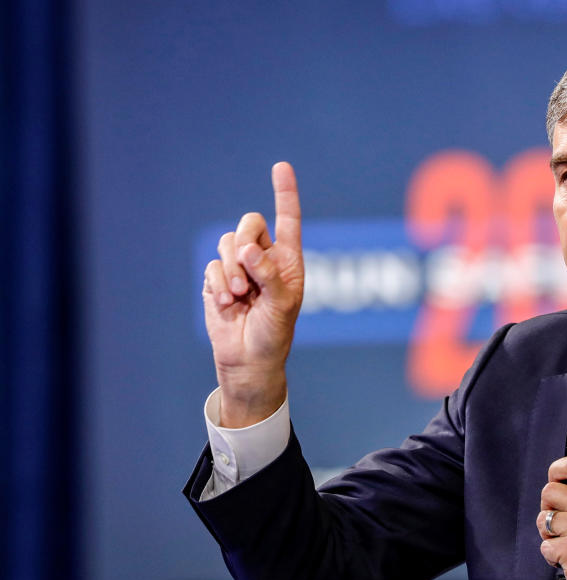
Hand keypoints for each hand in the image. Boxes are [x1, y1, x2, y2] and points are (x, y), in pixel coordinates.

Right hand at [201, 162, 303, 426]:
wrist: (248, 359)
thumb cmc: (274, 333)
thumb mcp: (281, 306)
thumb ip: (269, 276)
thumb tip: (249, 250)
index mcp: (288, 259)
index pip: (287, 219)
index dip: (284, 193)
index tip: (281, 166)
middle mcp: (264, 258)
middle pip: (249, 224)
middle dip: (244, 242)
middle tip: (246, 274)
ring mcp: (239, 268)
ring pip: (227, 243)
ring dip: (232, 269)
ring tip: (239, 296)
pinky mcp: (218, 279)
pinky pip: (213, 265)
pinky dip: (219, 283)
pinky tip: (228, 304)